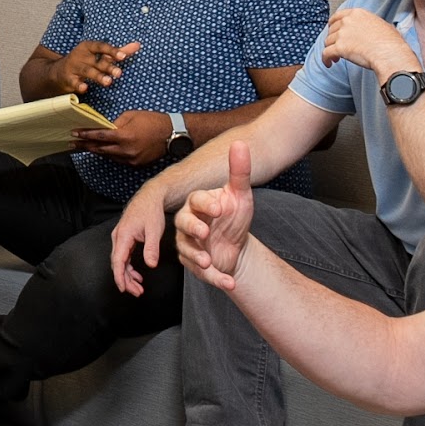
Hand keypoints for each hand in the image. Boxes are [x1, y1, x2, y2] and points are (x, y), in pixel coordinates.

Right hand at [54, 39, 139, 94]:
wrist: (58, 72)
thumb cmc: (84, 62)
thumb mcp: (98, 54)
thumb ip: (117, 51)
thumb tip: (137, 45)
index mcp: (88, 47)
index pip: (101, 46)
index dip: (112, 51)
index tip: (123, 56)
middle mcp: (81, 56)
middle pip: (97, 62)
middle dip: (108, 67)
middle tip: (119, 73)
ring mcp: (74, 67)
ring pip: (88, 72)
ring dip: (98, 76)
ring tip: (108, 82)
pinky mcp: (69, 79)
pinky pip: (74, 82)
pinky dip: (79, 85)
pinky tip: (84, 88)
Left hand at [72, 108, 170, 165]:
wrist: (173, 134)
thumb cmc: (152, 121)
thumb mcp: (131, 115)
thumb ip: (115, 123)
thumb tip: (104, 128)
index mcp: (124, 136)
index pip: (99, 136)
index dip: (85, 135)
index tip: (73, 133)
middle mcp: (126, 150)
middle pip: (100, 149)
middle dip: (85, 145)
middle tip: (72, 143)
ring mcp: (131, 159)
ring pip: (108, 155)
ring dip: (96, 150)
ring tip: (83, 146)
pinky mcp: (136, 164)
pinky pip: (118, 159)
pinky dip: (110, 154)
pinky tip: (102, 149)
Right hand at [111, 181, 167, 296]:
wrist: (150, 197)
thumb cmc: (151, 211)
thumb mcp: (154, 230)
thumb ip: (151, 248)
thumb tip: (150, 264)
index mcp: (123, 236)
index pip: (118, 261)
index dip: (120, 277)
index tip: (124, 289)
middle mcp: (118, 237)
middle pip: (117, 263)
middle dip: (126, 280)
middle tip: (137, 292)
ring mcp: (120, 237)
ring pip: (120, 261)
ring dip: (128, 275)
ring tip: (138, 287)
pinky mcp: (125, 238)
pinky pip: (123, 256)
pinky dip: (129, 267)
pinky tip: (137, 275)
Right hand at [177, 139, 256, 287]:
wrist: (237, 244)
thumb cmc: (235, 216)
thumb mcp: (240, 194)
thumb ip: (240, 171)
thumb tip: (241, 143)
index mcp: (198, 203)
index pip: (197, 200)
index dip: (206, 204)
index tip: (219, 208)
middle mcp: (189, 222)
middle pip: (183, 223)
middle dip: (192, 228)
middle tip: (204, 232)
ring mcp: (190, 243)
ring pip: (187, 249)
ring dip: (198, 257)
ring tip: (209, 262)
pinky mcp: (195, 264)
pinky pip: (201, 272)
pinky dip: (215, 279)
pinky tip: (229, 282)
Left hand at [321, 9, 419, 81]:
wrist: (390, 54)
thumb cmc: (391, 43)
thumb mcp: (382, 25)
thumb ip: (370, 24)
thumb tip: (373, 29)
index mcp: (357, 14)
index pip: (338, 16)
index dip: (333, 24)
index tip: (333, 30)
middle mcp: (347, 21)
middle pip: (332, 29)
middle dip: (333, 38)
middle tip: (337, 46)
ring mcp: (342, 34)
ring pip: (328, 41)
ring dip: (330, 49)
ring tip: (336, 57)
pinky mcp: (339, 47)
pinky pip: (326, 53)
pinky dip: (325, 59)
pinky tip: (328, 63)